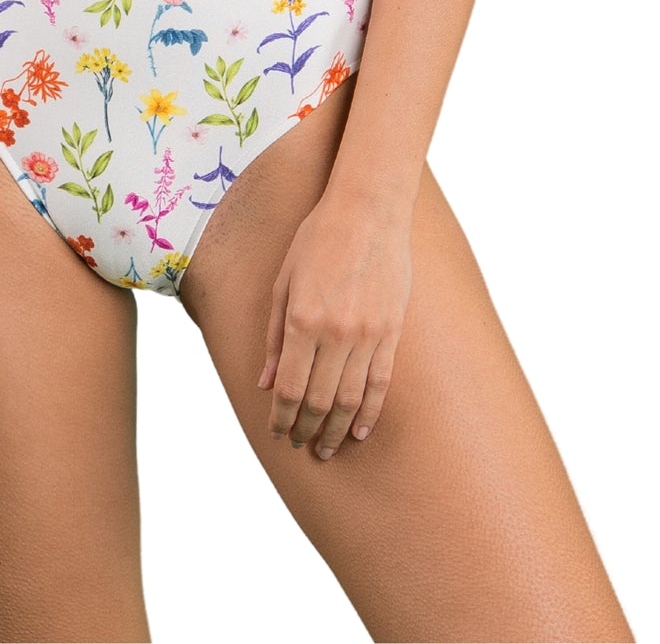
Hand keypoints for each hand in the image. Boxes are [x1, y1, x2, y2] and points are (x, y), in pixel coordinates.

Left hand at [258, 192, 411, 459]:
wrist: (368, 210)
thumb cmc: (317, 238)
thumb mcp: (283, 281)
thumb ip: (274, 336)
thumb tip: (266, 384)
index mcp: (303, 320)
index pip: (290, 388)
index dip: (282, 418)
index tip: (278, 433)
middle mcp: (336, 332)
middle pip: (319, 400)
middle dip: (306, 430)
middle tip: (300, 446)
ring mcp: (368, 333)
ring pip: (350, 399)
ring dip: (336, 430)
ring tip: (327, 449)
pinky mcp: (392, 330)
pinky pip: (381, 382)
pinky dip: (369, 411)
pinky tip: (359, 430)